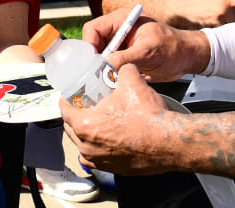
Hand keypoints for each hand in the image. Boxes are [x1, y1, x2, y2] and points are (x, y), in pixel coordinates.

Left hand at [61, 64, 176, 174]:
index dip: (67, 98)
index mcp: (86, 125)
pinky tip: (108, 139)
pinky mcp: (114, 169)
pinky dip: (98, 149)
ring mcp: (100, 160)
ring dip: (85, 134)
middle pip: (71, 128)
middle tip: (85, 106)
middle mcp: (88, 146)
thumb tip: (121, 65)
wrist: (170, 142)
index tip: (72, 94)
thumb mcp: (132, 81)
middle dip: (75, 115)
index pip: (64, 109)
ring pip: (82, 146)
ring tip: (97, 122)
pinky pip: (96, 159)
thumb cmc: (150, 118)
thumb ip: (122, 69)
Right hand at [82, 8, 207, 82]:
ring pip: (100, 58)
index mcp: (121, 20)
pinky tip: (114, 84)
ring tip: (106, 82)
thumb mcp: (148, 51)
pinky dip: (109, 77)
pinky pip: (109, 68)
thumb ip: (125, 57)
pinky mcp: (125, 59)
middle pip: (94, 45)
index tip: (92, 63)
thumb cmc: (174, 47)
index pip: (93, 29)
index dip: (90, 46)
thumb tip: (104, 67)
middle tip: (97, 76)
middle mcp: (118, 32)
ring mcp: (121, 46)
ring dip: (101, 71)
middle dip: (94, 61)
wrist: (188, 58)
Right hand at [154, 0, 234, 29]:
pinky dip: (222, 36)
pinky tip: (219, 36)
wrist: (178, 9)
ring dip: (232, 31)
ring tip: (227, 32)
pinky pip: (222, 36)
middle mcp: (223, 11)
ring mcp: (217, 22)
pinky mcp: (211, 32)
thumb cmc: (194, 2)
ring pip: (232, 30)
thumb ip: (228, 4)